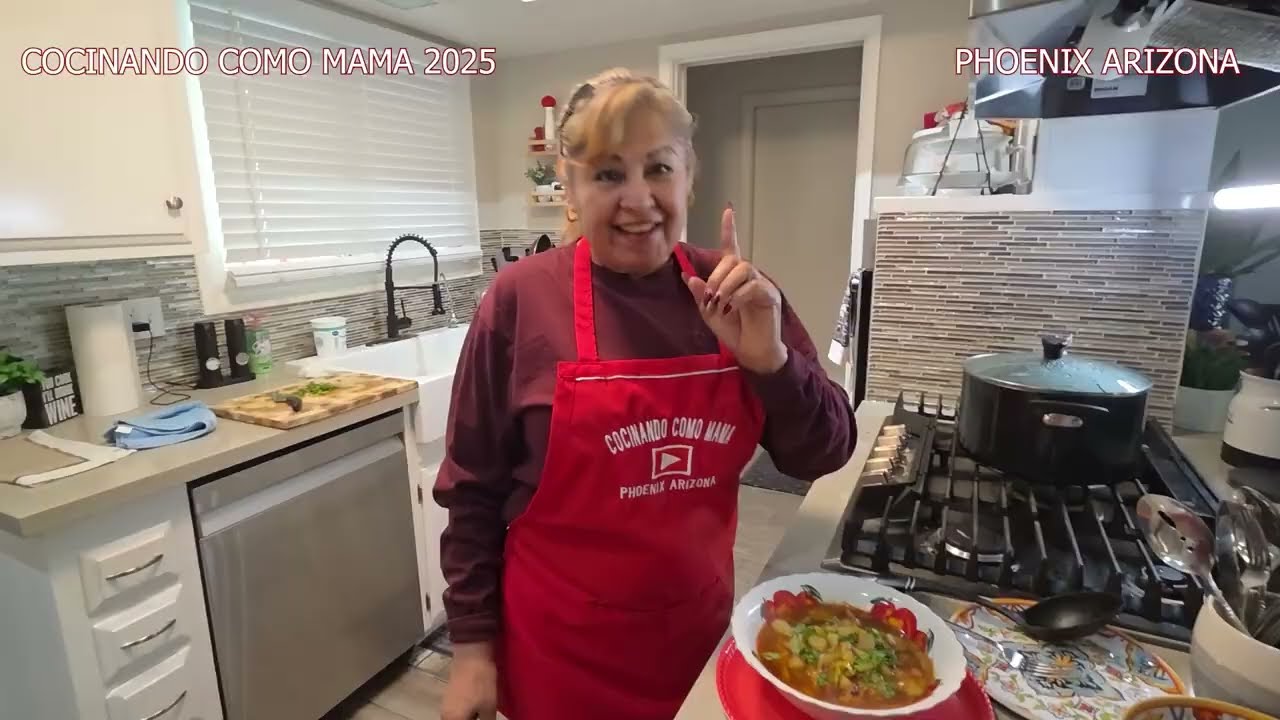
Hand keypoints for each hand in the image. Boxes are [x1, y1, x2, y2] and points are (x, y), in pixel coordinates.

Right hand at [442, 642, 497, 719]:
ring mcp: (446, 705)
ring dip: (469, 718)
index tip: (486, 718)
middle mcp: (445, 715)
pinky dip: (466, 713)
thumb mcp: (489, 707)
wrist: (472, 655)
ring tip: (483, 713)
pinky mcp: (449, 696)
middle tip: (485, 716)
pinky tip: (477, 709)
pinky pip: (457, 712)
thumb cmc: (480, 682)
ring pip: (458, 718)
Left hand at [684, 206, 787, 373]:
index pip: (730, 249)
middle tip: (710, 298)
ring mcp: (761, 285)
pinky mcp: (769, 296)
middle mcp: (748, 277)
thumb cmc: (732, 331)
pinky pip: (754, 285)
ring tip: (720, 303)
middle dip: (717, 277)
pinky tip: (731, 307)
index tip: (728, 210)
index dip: (729, 230)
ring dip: (727, 285)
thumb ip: (701, 295)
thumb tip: (689, 276)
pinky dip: (739, 295)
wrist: (750, 351)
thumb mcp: (709, 312)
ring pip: (744, 269)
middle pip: (734, 260)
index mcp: (733, 277)